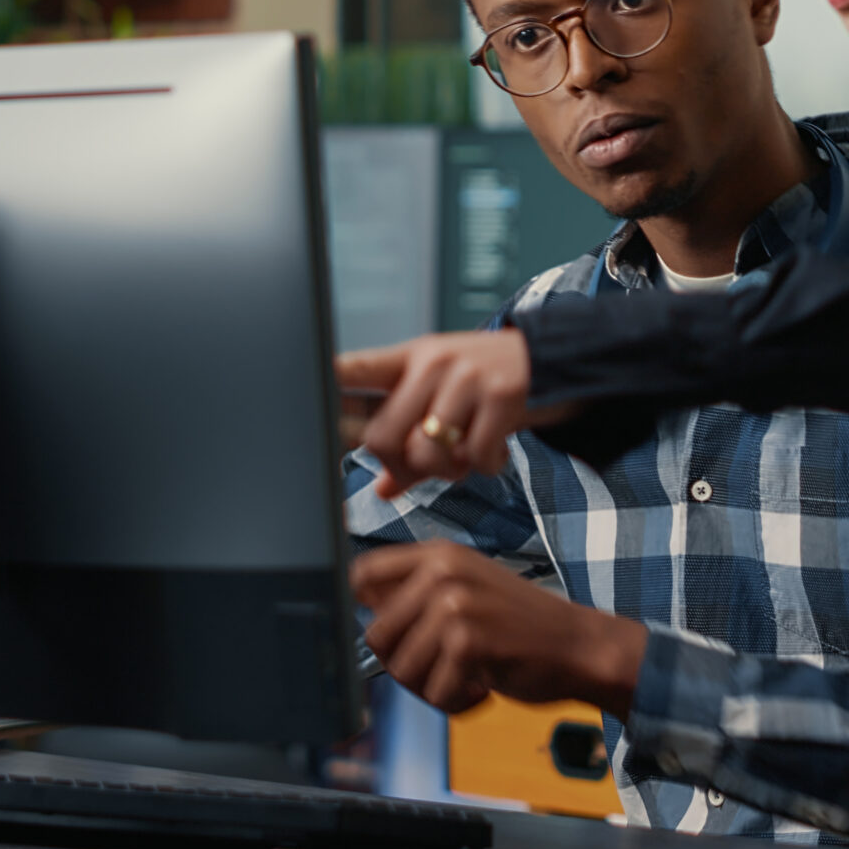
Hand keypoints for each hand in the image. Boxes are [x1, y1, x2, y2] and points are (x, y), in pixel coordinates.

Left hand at [337, 331, 569, 497]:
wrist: (552, 357)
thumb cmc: (484, 383)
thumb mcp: (443, 396)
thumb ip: (410, 442)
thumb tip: (383, 491)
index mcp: (408, 358)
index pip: (354, 367)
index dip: (323, 384)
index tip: (296, 399)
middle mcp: (432, 363)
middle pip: (382, 436)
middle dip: (401, 467)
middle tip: (425, 468)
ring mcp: (466, 377)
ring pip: (426, 452)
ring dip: (446, 472)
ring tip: (464, 460)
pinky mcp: (501, 395)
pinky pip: (474, 457)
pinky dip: (485, 467)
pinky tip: (494, 454)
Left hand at [351, 541, 644, 715]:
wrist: (580, 646)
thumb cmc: (521, 627)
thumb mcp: (468, 588)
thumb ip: (418, 593)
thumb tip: (360, 610)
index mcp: (439, 555)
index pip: (363, 575)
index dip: (368, 611)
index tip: (398, 633)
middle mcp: (443, 572)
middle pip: (376, 636)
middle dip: (405, 665)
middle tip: (443, 667)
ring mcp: (455, 605)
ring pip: (401, 671)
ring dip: (432, 688)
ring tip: (466, 677)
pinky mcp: (467, 642)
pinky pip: (433, 693)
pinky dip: (456, 703)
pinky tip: (482, 688)